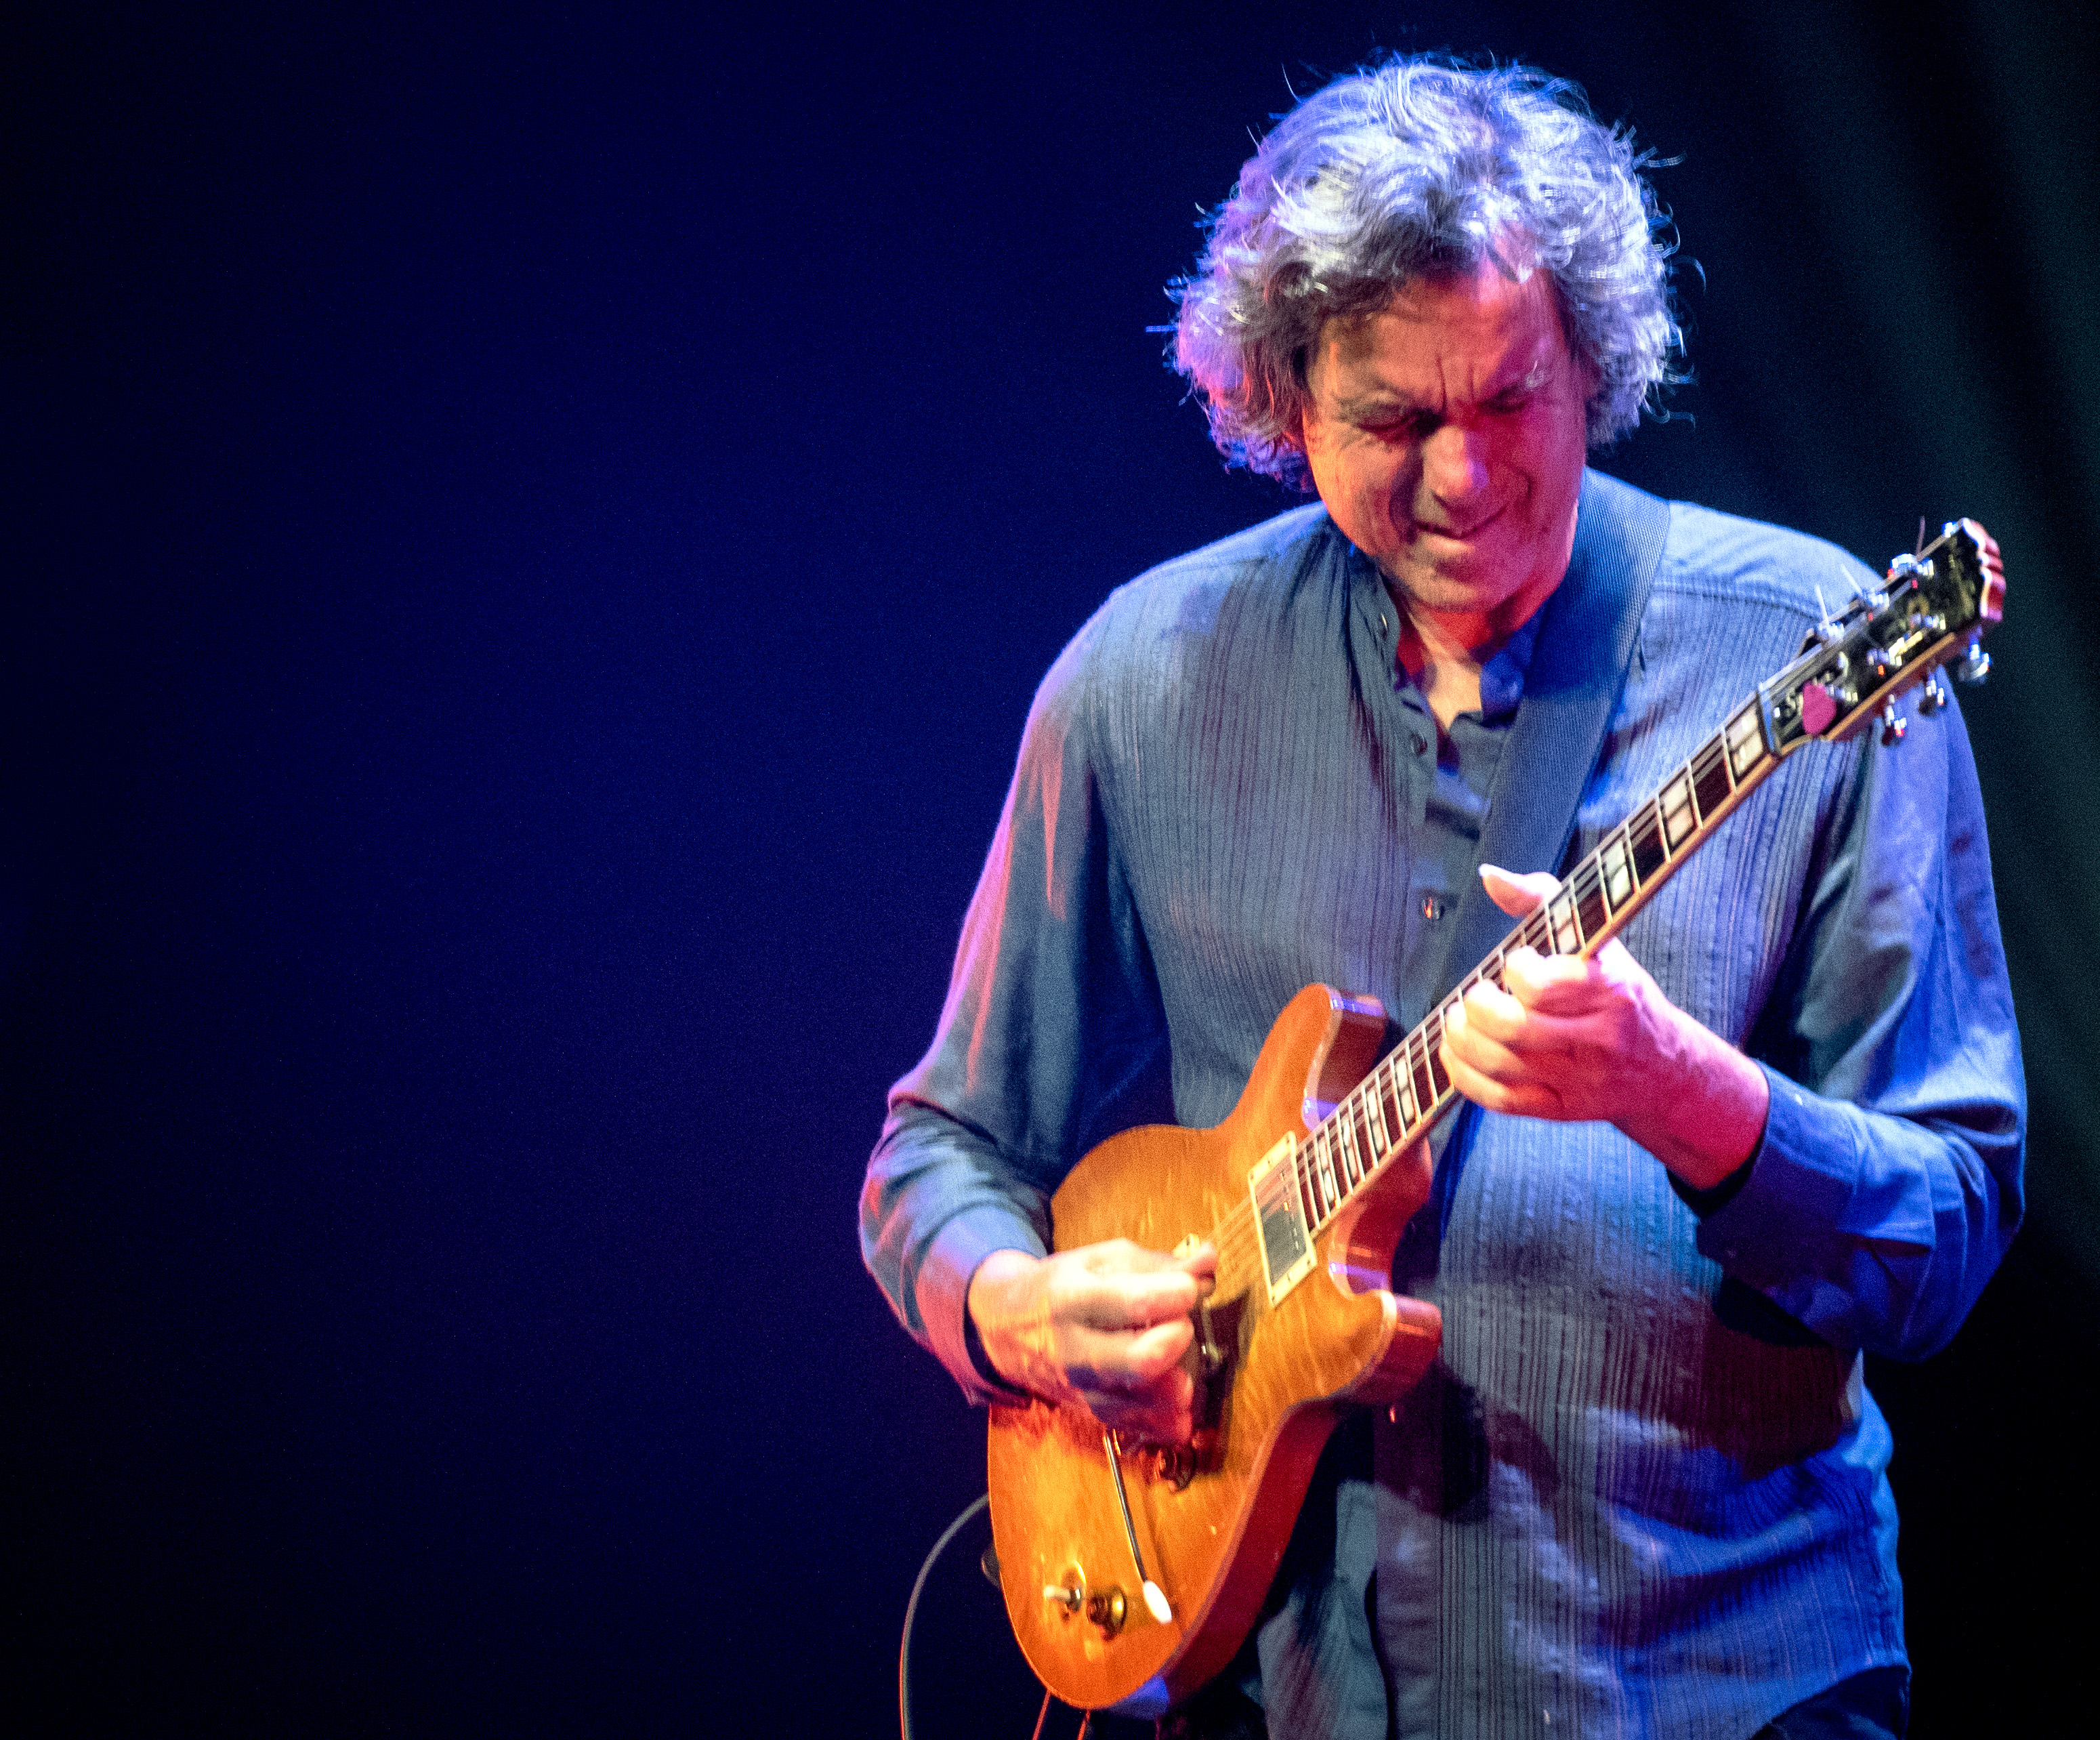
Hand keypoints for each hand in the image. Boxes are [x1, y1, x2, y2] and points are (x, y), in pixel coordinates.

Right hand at [967, 1239, 1216, 1442]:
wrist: (1006, 1328)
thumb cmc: (1062, 1286)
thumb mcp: (1100, 1261)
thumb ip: (1158, 1263)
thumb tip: (1209, 1262)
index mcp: (1072, 1298)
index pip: (1132, 1302)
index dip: (1174, 1294)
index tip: (1190, 1288)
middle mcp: (1072, 1348)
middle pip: (1135, 1360)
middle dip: (1173, 1343)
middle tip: (1182, 1328)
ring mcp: (1080, 1387)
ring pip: (1137, 1403)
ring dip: (1176, 1389)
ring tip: (1184, 1369)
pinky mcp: (1090, 1413)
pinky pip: (1134, 1428)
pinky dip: (1166, 1424)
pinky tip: (1183, 1410)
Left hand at [1438, 864, 1769, 1190]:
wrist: (1662, 1068)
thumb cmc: (1616, 992)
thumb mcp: (1597, 939)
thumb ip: (1542, 899)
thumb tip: (1490, 876)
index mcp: (1612, 990)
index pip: (1544, 985)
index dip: (1516, 971)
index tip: (1517, 962)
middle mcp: (1599, 1039)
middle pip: (1515, 1029)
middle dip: (1477, 1007)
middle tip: (1474, 995)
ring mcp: (1580, 1080)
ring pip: (1501, 1063)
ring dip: (1462, 1038)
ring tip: (1458, 1019)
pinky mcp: (1561, 1110)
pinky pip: (1500, 1099)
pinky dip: (1465, 1076)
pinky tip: (1456, 1052)